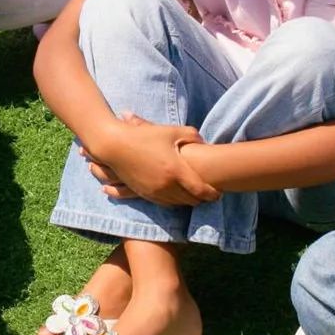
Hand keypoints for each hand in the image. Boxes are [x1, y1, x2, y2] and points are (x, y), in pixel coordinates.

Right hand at [83, 115, 219, 206]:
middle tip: (210, 196)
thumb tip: (204, 142)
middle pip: (191, 200)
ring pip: (178, 203)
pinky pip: (164, 203)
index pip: (201, 190)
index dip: (213, 194)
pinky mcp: (144, 194)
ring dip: (188, 202)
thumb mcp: (171, 131)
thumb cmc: (144, 136)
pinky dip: (174, 202)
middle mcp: (166, 185)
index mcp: (175, 170)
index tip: (220, 194)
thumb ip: (192, 135)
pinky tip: (178, 197)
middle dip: (202, 199)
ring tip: (196, 197)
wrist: (114, 146)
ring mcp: (154, 192)